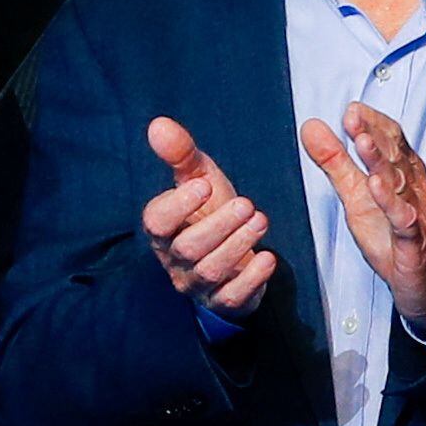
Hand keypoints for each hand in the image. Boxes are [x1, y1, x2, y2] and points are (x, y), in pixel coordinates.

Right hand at [139, 116, 278, 320]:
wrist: (232, 256)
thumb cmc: (209, 213)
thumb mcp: (198, 180)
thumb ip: (181, 155)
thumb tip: (159, 124)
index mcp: (162, 229)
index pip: (157, 221)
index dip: (179, 205)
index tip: (204, 186)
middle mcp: (174, 259)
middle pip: (189, 247)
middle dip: (219, 225)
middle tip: (246, 204)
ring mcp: (198, 284)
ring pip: (211, 270)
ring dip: (239, 244)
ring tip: (260, 220)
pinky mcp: (223, 302)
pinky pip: (233, 296)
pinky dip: (253, 278)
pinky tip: (268, 258)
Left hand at [301, 102, 425, 336]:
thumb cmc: (394, 238)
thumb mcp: (357, 196)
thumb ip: (336, 162)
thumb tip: (311, 127)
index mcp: (402, 176)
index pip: (392, 141)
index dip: (373, 124)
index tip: (352, 110)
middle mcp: (414, 190)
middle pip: (396, 156)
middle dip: (374, 134)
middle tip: (353, 116)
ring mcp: (416, 215)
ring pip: (399, 184)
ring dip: (380, 162)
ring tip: (362, 143)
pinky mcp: (413, 243)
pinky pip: (403, 221)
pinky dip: (391, 203)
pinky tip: (376, 187)